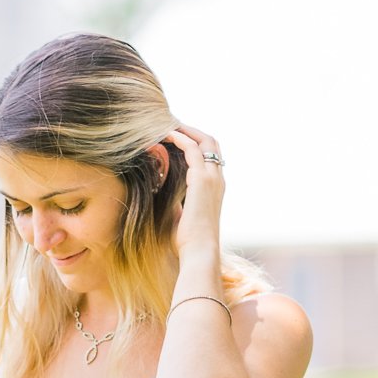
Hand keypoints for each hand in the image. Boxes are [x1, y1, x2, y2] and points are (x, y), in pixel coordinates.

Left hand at [162, 123, 225, 262]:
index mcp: (215, 187)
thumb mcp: (179, 215)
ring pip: (204, 141)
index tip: (177, 136)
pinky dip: (179, 138)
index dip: (196, 142)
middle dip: (192, 130)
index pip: (211, 155)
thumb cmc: (188, 241)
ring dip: (185, 130)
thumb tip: (160, 194)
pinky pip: (192, 150)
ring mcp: (212, 178)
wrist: (199, 252)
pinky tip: (165, 135)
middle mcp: (218, 179)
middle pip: (211, 142)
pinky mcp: (202, 179)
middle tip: (172, 125)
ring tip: (167, 124)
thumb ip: (174, 201)